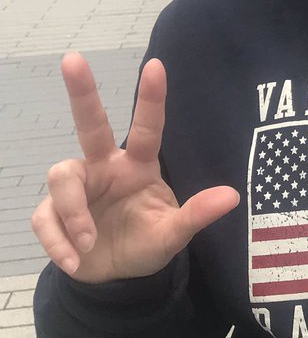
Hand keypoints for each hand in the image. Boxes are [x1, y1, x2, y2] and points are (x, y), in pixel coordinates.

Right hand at [31, 53, 238, 282]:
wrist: (115, 278)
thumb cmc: (146, 242)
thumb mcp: (173, 234)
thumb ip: (197, 215)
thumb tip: (232, 196)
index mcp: (138, 165)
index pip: (147, 127)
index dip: (151, 98)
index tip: (156, 65)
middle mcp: (105, 167)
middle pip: (90, 124)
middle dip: (81, 92)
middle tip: (73, 58)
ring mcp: (78, 187)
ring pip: (63, 176)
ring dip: (73, 212)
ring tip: (89, 242)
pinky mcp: (53, 213)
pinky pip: (45, 217)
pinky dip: (59, 242)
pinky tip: (77, 260)